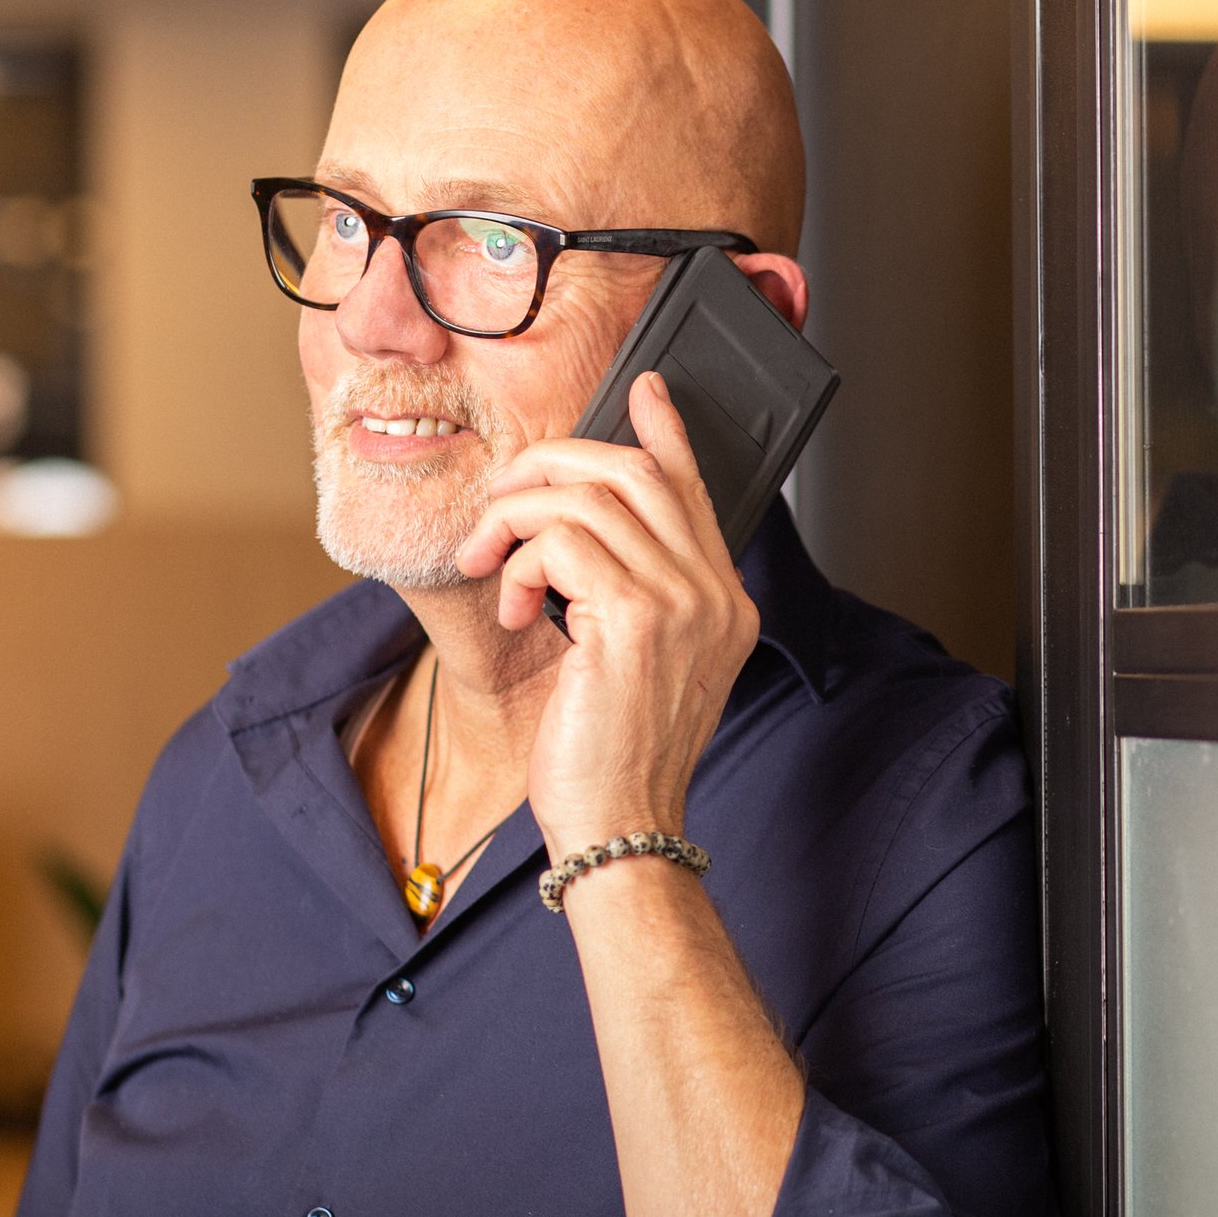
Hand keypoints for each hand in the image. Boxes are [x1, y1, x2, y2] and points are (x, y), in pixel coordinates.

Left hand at [455, 372, 759, 860]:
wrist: (620, 827)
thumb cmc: (616, 757)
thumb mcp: (634, 663)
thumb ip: (629, 592)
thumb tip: (579, 529)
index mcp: (725, 603)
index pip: (694, 488)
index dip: (665, 431)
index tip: (644, 389)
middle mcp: (716, 595)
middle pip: (635, 472)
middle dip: (553, 466)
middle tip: (504, 497)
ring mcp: (683, 604)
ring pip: (586, 498)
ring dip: (516, 520)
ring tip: (492, 563)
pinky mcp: (634, 619)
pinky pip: (560, 542)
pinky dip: (519, 563)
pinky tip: (514, 604)